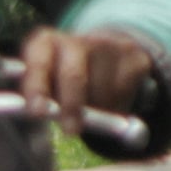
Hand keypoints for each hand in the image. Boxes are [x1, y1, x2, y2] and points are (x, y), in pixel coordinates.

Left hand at [19, 26, 153, 136]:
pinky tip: (110, 100)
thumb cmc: (64, 78)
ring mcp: (107, 45)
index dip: (36, 87)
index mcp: (44, 43)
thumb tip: (39, 129)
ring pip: (101, 88)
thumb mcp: (47, 83)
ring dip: (96, 109)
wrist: (108, 54)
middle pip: (72, 73)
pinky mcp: (133, 56)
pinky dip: (117, 106)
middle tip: (71, 130)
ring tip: (91, 110)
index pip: (38, 62)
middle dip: (71, 105)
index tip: (38, 112)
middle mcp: (74, 39)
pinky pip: (124, 91)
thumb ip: (41, 101)